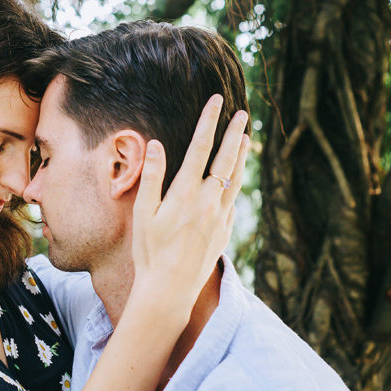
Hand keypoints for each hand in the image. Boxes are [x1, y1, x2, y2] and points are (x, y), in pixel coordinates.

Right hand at [130, 95, 248, 319]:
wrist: (170, 289)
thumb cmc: (149, 251)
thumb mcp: (143, 212)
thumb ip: (152, 176)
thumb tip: (155, 143)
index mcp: (185, 193)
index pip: (200, 147)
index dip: (209, 121)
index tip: (217, 101)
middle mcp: (207, 202)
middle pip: (226, 159)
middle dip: (235, 134)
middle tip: (243, 113)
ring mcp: (220, 217)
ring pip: (236, 179)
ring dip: (241, 157)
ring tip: (247, 140)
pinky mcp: (225, 232)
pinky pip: (233, 202)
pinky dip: (235, 185)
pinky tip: (234, 180)